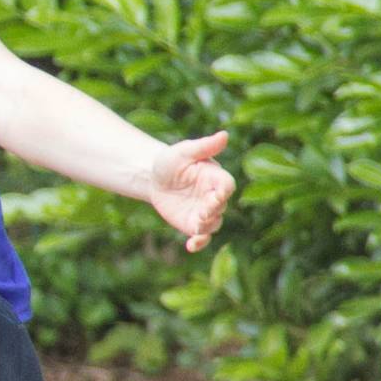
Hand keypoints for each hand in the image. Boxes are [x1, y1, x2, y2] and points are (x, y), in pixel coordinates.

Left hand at [149, 130, 235, 252]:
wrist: (153, 178)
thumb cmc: (171, 161)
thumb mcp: (184, 151)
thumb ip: (204, 146)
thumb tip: (224, 134)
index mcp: (215, 177)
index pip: (227, 186)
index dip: (224, 192)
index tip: (216, 195)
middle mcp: (214, 196)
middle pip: (221, 207)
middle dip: (212, 210)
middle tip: (202, 212)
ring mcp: (205, 212)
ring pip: (213, 224)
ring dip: (206, 227)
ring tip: (196, 228)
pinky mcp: (193, 224)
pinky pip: (201, 237)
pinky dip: (199, 243)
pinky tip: (190, 246)